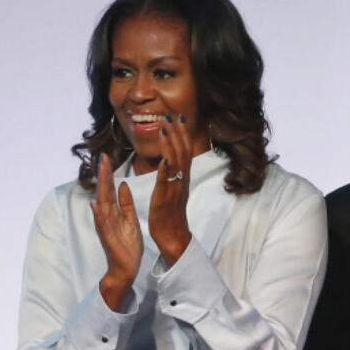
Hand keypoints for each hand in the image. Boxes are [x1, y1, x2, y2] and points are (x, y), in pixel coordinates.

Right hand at [92, 153, 143, 310]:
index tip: (108, 157)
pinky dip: (98, 215)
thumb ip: (125, 203)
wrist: (126, 267)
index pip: (110, 188)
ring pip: (101, 203)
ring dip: (100, 188)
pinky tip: (95, 204)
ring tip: (100, 173)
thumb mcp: (130, 219)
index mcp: (114, 211)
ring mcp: (105, 226)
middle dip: (104, 175)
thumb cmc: (128, 244)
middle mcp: (107, 216)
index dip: (109, 173)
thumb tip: (123, 184)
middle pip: (104, 191)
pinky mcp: (107, 238)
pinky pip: (102, 224)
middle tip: (102, 156)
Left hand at [148, 114, 193, 265]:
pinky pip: (167, 182)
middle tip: (173, 114)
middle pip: (183, 152)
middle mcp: (181, 179)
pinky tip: (164, 158)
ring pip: (176, 163)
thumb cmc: (171, 213)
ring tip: (165, 128)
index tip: (179, 117)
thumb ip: (173, 174)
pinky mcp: (166, 198)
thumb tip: (171, 159)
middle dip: (178, 132)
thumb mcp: (173, 188)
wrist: (174, 236)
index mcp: (182, 177)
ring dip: (171, 144)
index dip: (182, 133)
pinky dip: (167, 169)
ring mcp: (175, 188)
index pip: (185, 150)